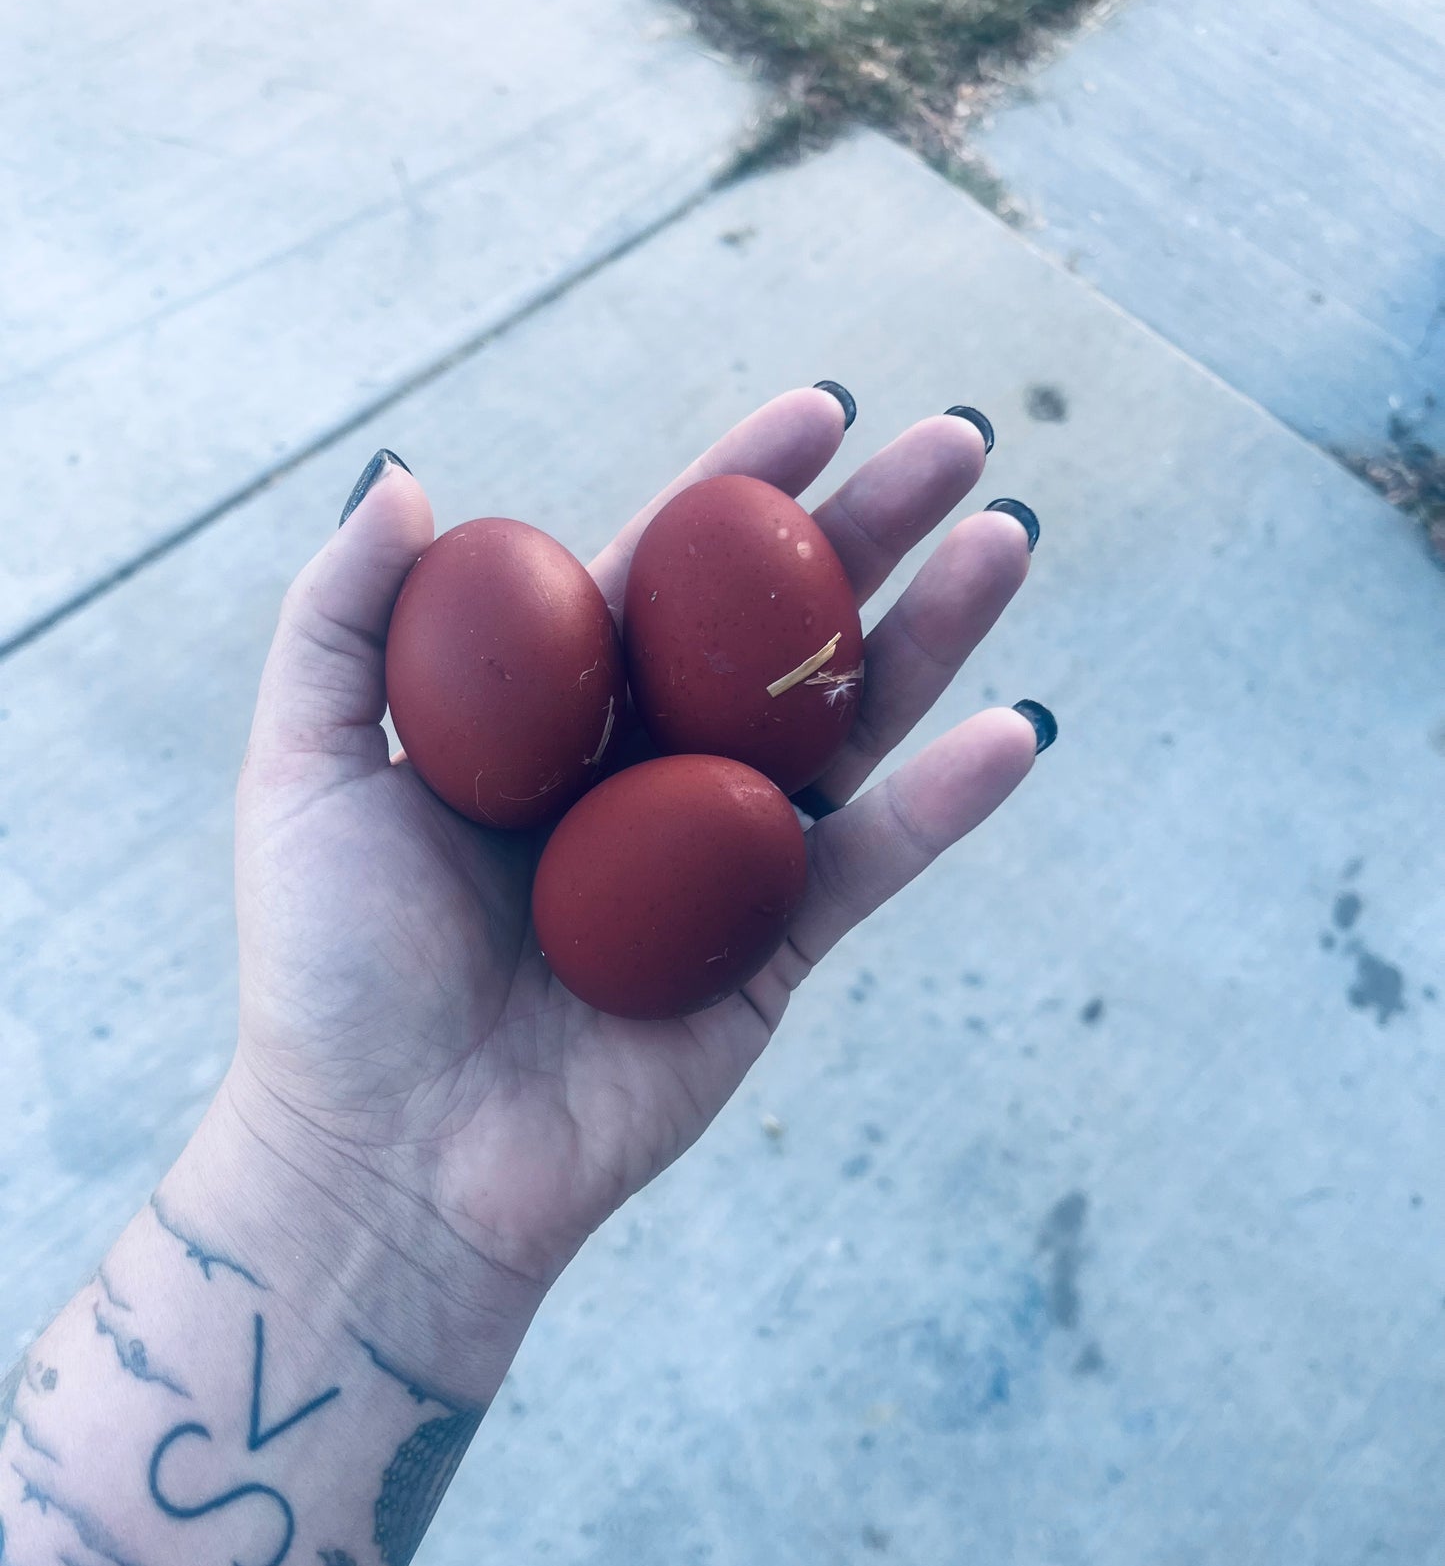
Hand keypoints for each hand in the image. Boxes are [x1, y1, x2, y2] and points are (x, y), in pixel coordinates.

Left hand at [206, 388, 1040, 1395]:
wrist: (388, 1156)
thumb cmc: (330, 967)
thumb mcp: (306, 767)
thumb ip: (344, 618)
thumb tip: (405, 473)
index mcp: (557, 718)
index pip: (670, 573)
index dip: (746, 487)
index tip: (824, 409)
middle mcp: (653, 772)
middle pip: (783, 631)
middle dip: (875, 532)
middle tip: (960, 441)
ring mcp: (725, 863)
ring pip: (851, 727)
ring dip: (939, 636)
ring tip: (1008, 540)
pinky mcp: (774, 956)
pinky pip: (873, 866)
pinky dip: (948, 805)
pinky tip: (1018, 730)